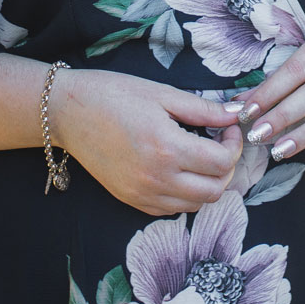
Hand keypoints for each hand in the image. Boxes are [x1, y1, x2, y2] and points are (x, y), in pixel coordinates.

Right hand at [52, 69, 243, 214]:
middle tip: (220, 142)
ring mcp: (142, 194)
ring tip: (201, 155)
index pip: (222, 162)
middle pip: (215, 190)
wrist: (67, 112)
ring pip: (196, 204)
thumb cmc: (114, 94)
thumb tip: (237, 114)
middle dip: (227, 166)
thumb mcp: (163, 94)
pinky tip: (180, 169)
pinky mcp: (131, 200)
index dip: (235, 144)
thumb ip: (204, 109)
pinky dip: (185, 194)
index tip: (229, 127)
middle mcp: (157, 178)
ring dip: (208, 183)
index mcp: (167, 148)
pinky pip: (172, 209)